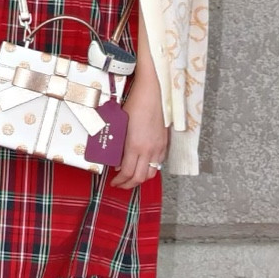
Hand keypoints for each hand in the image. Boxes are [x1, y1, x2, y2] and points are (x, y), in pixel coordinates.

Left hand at [110, 71, 169, 190]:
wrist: (152, 93)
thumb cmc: (135, 104)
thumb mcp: (121, 125)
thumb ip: (120, 145)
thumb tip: (118, 161)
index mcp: (135, 145)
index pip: (127, 173)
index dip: (120, 181)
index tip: (114, 182)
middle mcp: (149, 149)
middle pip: (140, 178)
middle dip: (129, 184)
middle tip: (120, 184)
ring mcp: (158, 147)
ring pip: (152, 173)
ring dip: (141, 178)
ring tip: (132, 177)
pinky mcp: (164, 143)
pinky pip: (158, 163)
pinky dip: (150, 168)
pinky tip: (143, 164)